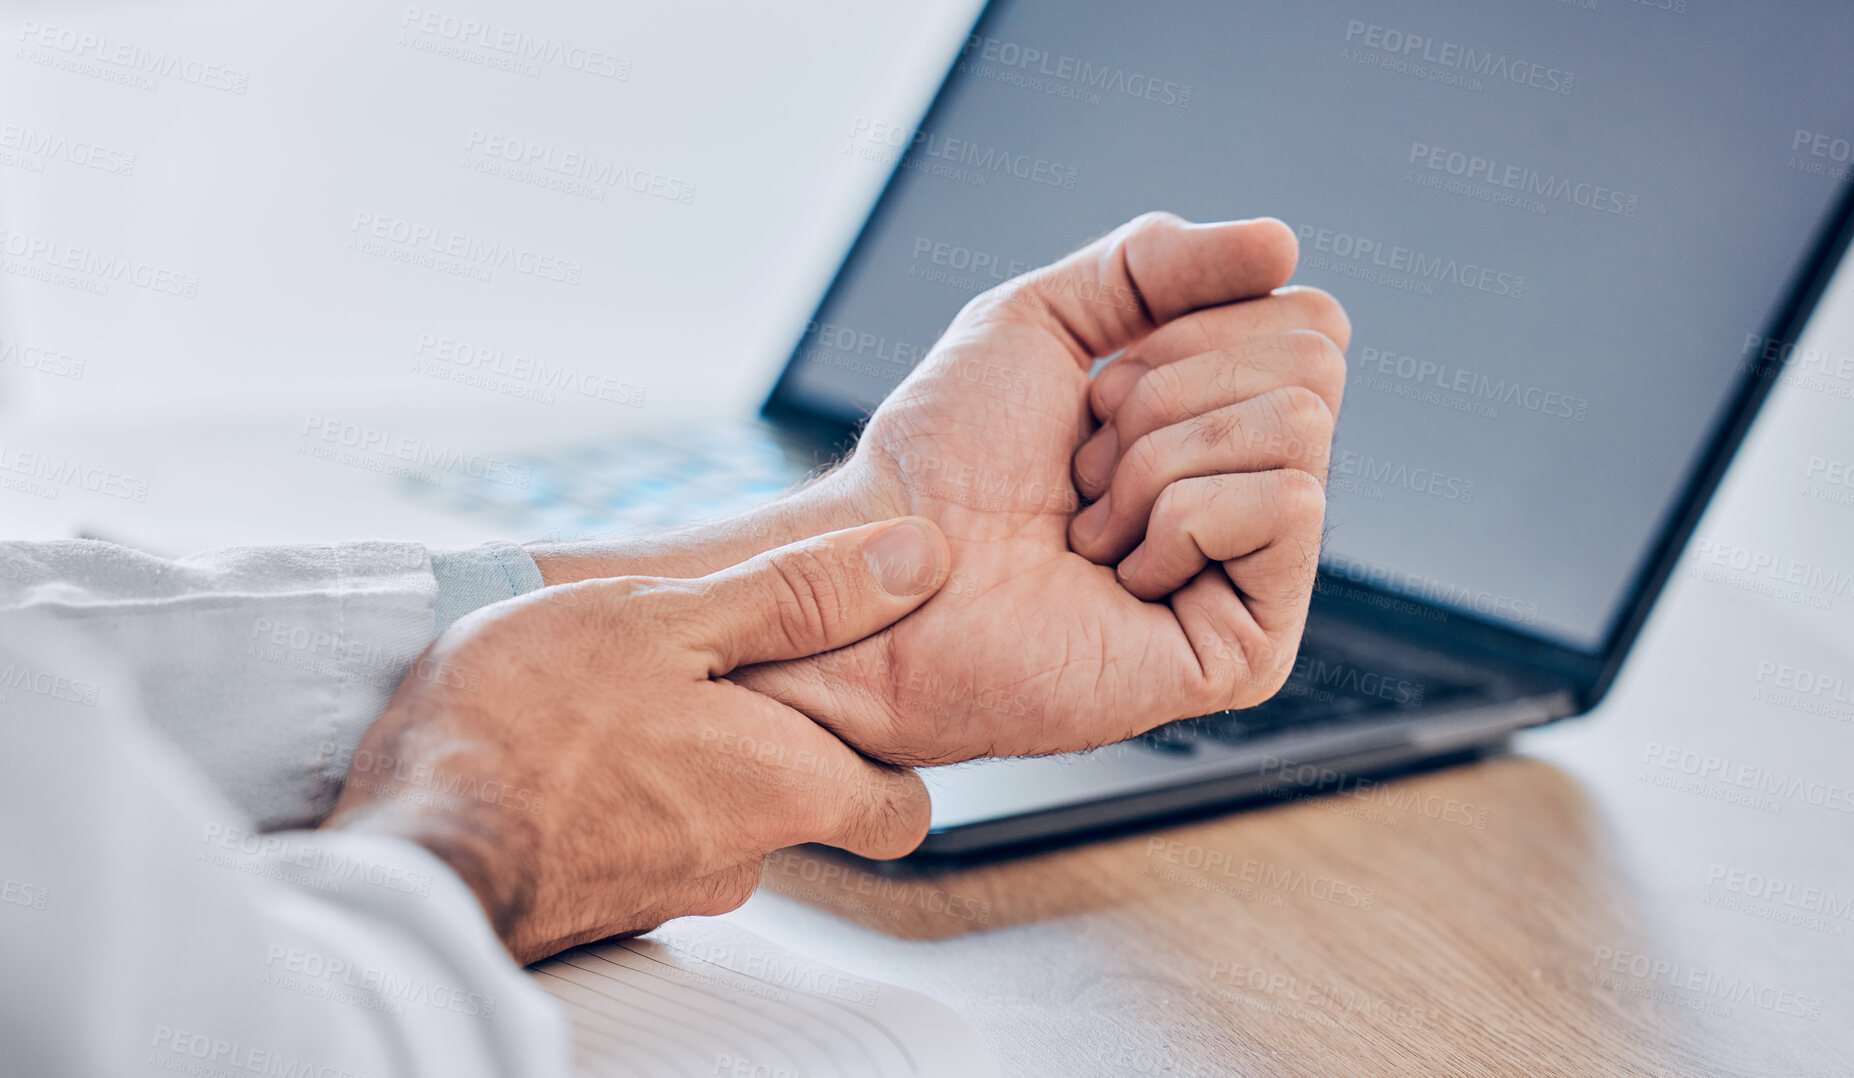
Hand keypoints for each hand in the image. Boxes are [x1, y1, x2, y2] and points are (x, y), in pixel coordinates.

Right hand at [322, 518, 949, 963]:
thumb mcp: (672, 620)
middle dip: (762, 737)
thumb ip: (800, 596)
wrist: (405, 850)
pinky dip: (616, 795)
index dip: (886, 748)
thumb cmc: (530, 726)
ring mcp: (663, 891)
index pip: (900, 807)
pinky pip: (634, 838)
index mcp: (786, 787)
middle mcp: (740, 858)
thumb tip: (919, 560)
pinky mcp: (592, 904)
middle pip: (796, 800)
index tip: (845, 690)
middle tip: (698, 666)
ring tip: (609, 695)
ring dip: (677, 759)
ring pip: (709, 816)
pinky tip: (561, 745)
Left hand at [735, 213, 1348, 763]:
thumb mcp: (1045, 318)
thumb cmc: (945, 464)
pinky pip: (1288, 507)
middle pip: (1313, 366)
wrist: (888, 571)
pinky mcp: (1254, 648)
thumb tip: (1283, 246)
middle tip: (1083, 468)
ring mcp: (1261, 578)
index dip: (1190, 332)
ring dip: (1155, 460)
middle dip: (1165, 394)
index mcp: (1226, 425)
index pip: (1309, 323)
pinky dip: (1179, 519)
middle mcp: (1255, 496)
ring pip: (1298, 428)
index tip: (1095, 395)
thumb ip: (1158, 263)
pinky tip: (1117, 575)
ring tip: (1088, 526)